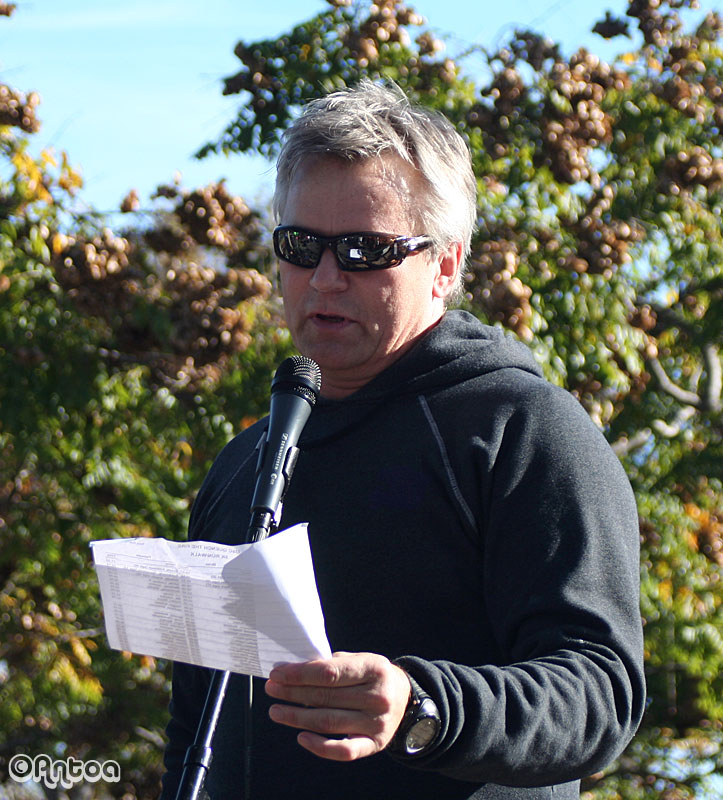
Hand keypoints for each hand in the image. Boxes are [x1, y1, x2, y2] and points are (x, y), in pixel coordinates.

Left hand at [264, 651, 410, 760]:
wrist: (406, 697)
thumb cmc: (373, 675)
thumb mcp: (360, 660)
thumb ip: (332, 665)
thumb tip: (293, 671)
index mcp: (374, 668)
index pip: (329, 673)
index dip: (300, 674)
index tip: (278, 673)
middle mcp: (377, 696)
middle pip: (326, 697)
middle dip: (294, 692)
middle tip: (272, 689)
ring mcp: (377, 723)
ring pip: (329, 722)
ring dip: (298, 717)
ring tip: (276, 711)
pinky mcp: (375, 744)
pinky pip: (344, 750)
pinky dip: (320, 746)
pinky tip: (301, 736)